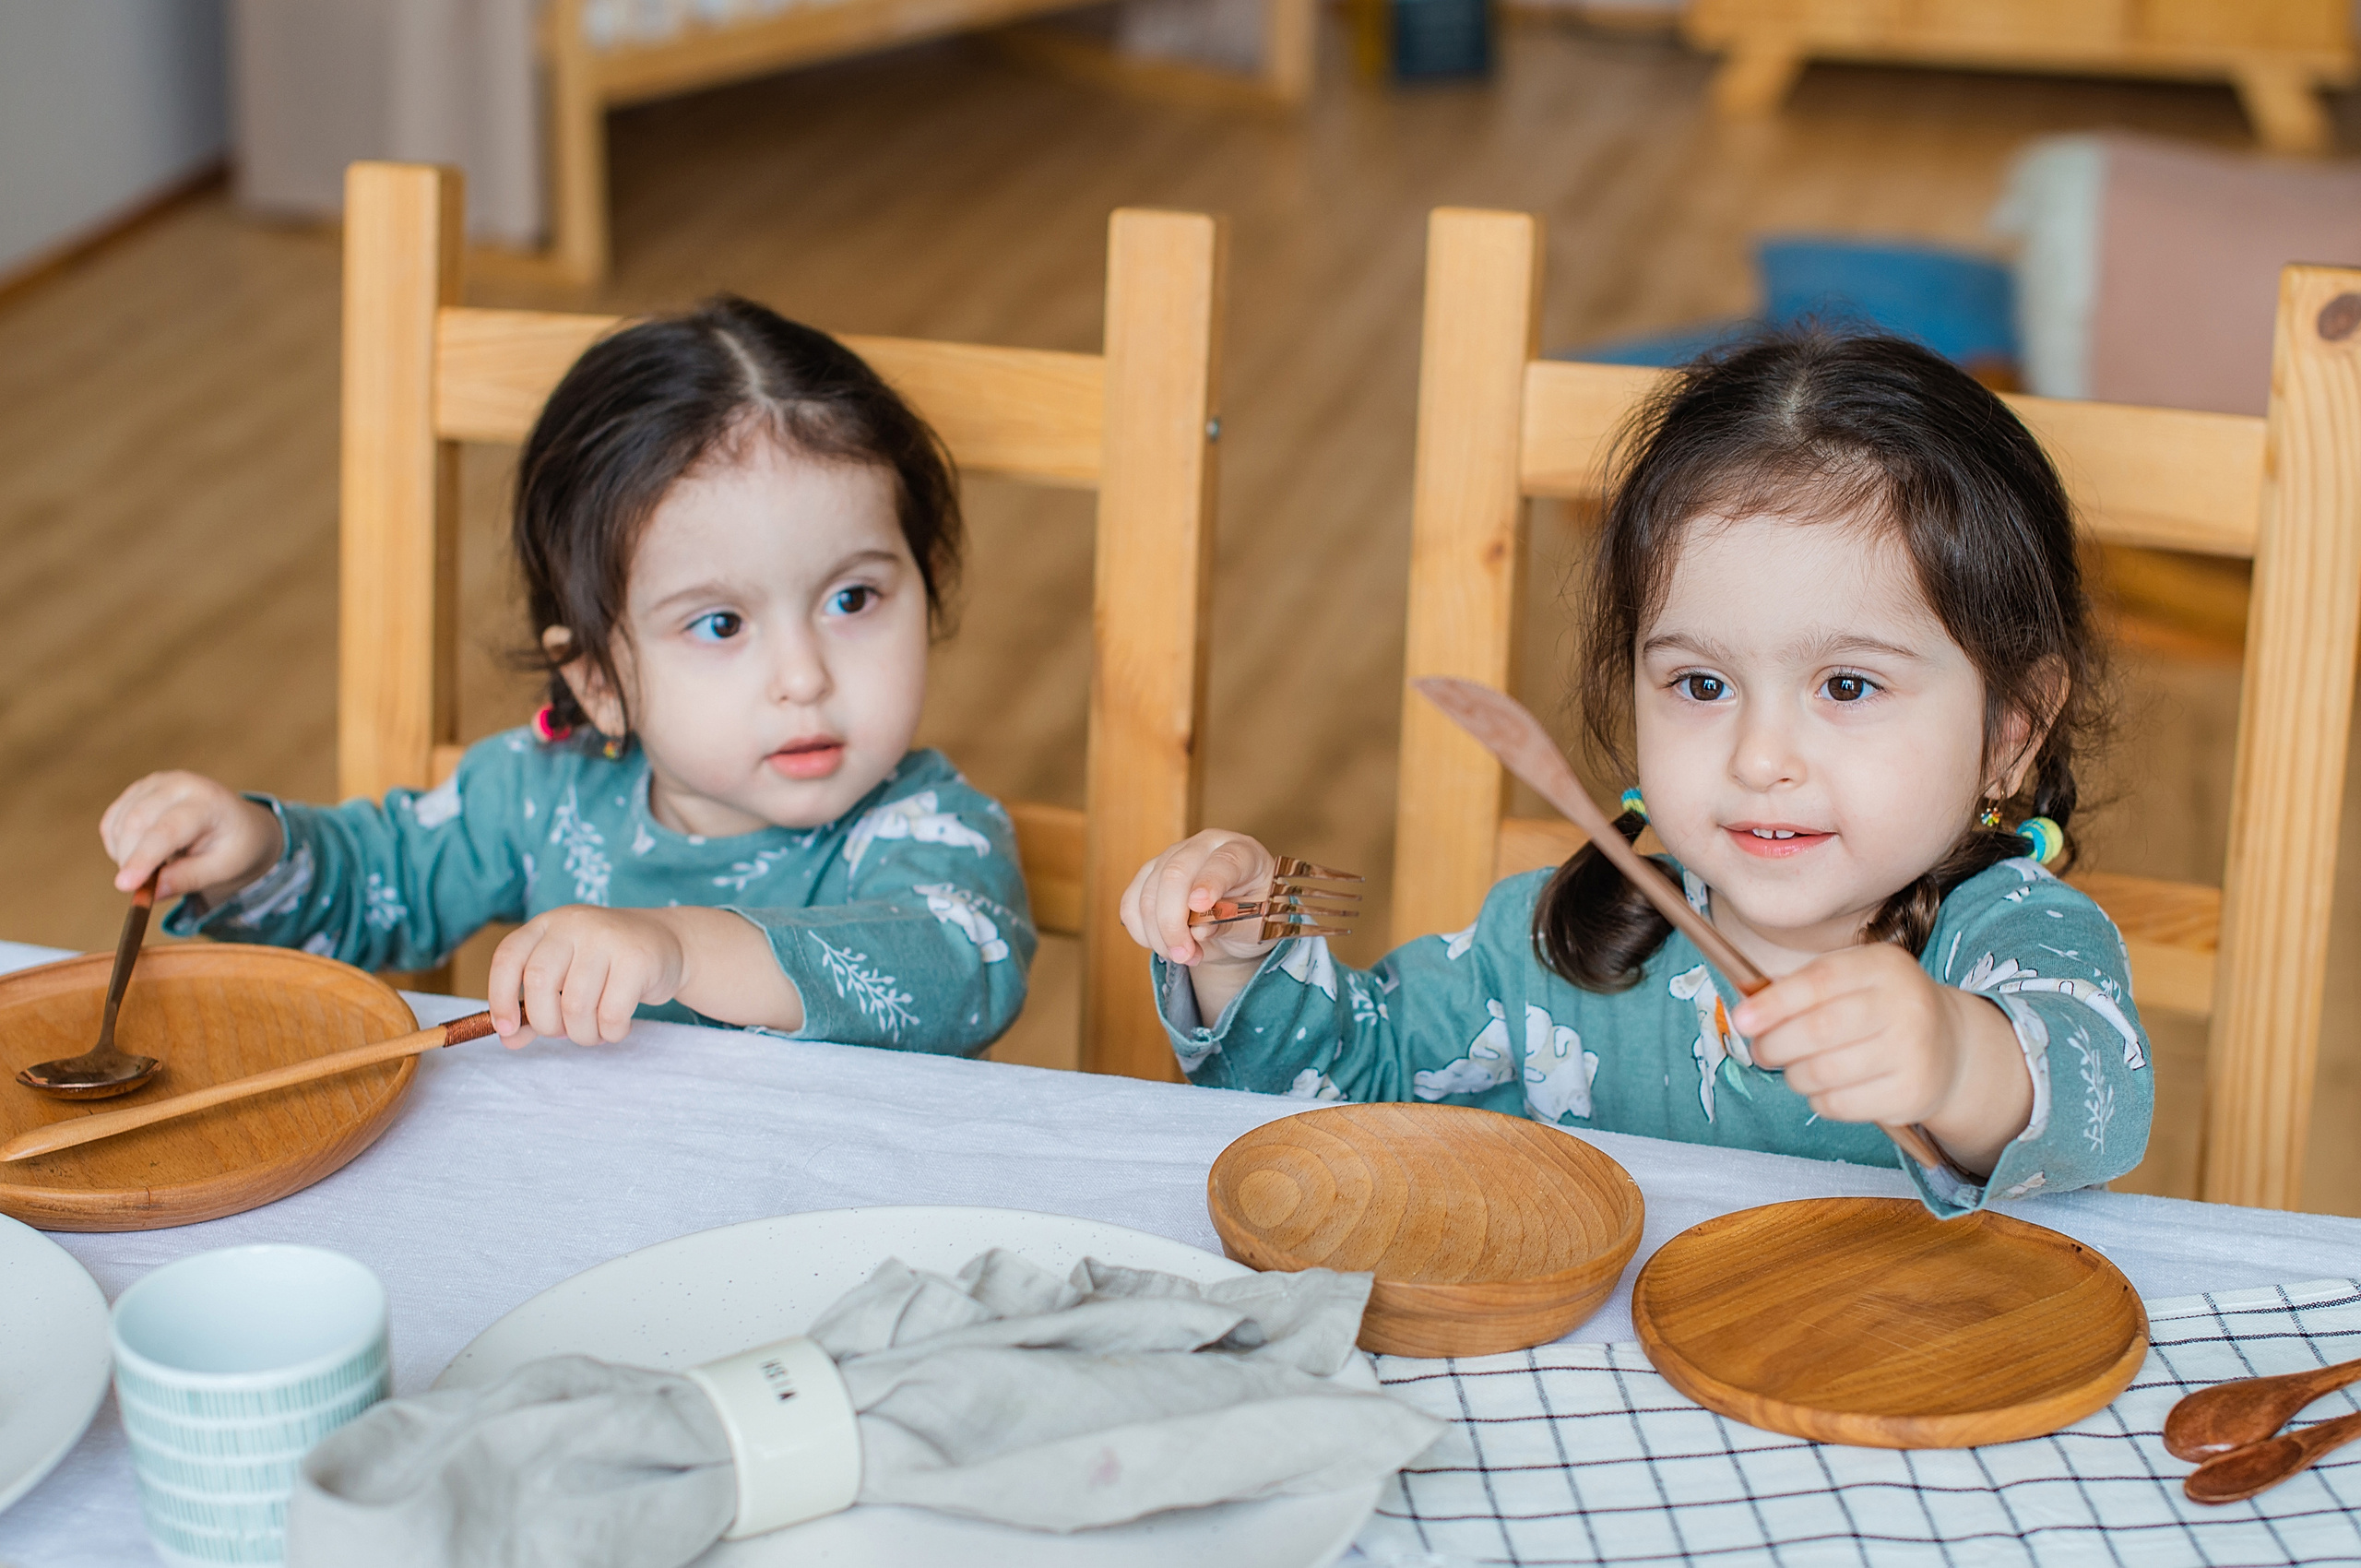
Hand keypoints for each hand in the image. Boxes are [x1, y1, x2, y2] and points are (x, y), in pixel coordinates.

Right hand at [100, 772, 282, 904]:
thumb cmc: (234, 846)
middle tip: (142, 887)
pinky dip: (117, 845)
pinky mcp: (138, 790)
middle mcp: (179, 784)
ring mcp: (155, 783)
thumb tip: (150, 892)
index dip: (143, 857)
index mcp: (208, 802)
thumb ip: (188, 879)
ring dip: (124, 854)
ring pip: (119, 823)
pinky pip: (111, 822)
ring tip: (159, 865)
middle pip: (136, 822)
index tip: (124, 885)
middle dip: (131, 860)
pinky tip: (143, 853)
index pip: (168, 829)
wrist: (238, 823)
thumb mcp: (224, 868)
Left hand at [488, 906, 688, 1047]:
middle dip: (546, 1023)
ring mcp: (607, 937)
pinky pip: (611, 1014)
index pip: (509, 958)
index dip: (499, 997)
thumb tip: (509, 1039)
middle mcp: (574, 924)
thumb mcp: (566, 975)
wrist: (668, 942)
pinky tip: (617, 1026)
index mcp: (547, 924)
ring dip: (582, 1035)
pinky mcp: (637, 959)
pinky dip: (611, 1033)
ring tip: (594, 1032)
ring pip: (576, 1006)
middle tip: (563, 1032)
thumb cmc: (607, 966)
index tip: (507, 1029)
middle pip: (539, 982)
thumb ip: (535, 1006)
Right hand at [1120, 830, 1288, 1024]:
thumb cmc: (1255, 915)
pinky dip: (1141, 931)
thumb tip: (1199, 929)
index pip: (1224, 861)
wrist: (1239, 919)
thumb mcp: (1257, 925)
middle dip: (1173, 921)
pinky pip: (1131, 903)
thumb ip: (1231, 923)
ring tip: (1185, 956)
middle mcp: (1203, 846)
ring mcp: (1172, 856)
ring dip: (1159, 934)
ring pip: (1147, 892)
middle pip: (1174, 874)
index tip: (1199, 907)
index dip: (1210, 883)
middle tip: (1185, 955)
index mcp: (1241, 851)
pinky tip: (1163, 945)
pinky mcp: (1149, 874)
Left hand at [1732, 943, 2032, 1173]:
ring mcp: (1914, 1052)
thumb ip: (1799, 988)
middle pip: (1820, 1029)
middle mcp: (1906, 1005)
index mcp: (1884, 966)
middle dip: (1775, 1044)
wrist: (1950, 1046)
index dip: (1774, 1002)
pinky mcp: (1911, 1094)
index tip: (1741, 1019)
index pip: (1819, 980)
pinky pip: (1839, 1104)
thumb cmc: (1878, 1009)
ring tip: (1794, 1069)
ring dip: (1793, 1075)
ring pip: (1824, 1072)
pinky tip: (1824, 1087)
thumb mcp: (1850, 981)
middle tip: (1762, 1051)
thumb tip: (1747, 1005)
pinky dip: (1817, 1099)